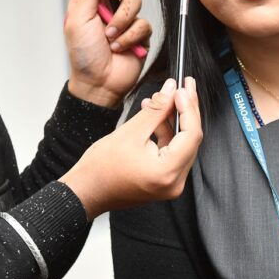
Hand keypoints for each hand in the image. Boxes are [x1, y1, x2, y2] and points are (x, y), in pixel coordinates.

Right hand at [60, 78, 201, 218]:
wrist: (86, 191)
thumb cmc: (100, 169)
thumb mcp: (130, 132)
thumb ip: (156, 110)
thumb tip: (171, 91)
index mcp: (166, 172)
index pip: (192, 135)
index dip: (189, 108)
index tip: (183, 89)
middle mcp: (174, 183)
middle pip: (190, 140)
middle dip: (185, 111)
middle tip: (182, 88)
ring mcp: (169, 184)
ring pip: (182, 145)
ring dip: (173, 121)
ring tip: (160, 101)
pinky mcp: (163, 181)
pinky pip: (172, 153)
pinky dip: (165, 134)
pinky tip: (155, 118)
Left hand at [65, 0, 151, 107]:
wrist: (99, 83)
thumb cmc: (83, 55)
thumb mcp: (78, 21)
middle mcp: (106, 3)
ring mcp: (124, 17)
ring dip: (121, 20)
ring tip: (110, 37)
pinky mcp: (138, 32)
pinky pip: (142, 22)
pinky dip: (130, 35)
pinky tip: (121, 46)